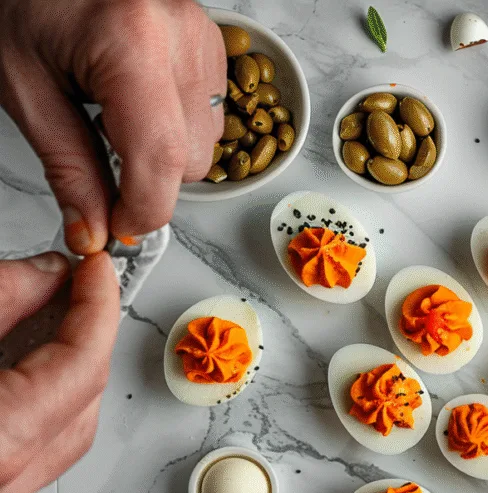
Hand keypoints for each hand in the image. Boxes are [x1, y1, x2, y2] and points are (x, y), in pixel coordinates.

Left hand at [0, 0, 224, 251]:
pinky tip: (139, 95)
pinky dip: (176, 122)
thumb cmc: (25, 3)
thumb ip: (67, 167)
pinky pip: (210, 116)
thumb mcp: (27, 90)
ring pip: (207, 144)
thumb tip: (95, 227)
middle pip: (191, 161)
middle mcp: (181, 37)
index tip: (118, 226)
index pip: (162, 158)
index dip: (143, 209)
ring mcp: (204, 40)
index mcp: (131, 42)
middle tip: (98, 144)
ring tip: (116, 108)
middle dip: (147, 175)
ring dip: (164, 148)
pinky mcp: (213, 45)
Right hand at [0, 252, 119, 492]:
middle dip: (85, 333)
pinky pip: (32, 449)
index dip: (97, 305)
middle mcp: (0, 485)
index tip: (96, 268)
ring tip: (41, 314)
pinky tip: (17, 361)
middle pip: (83, 399)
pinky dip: (36, 401)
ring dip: (62, 367)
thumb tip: (45, 276)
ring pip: (63, 429)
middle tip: (69, 283)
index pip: (83, 364)